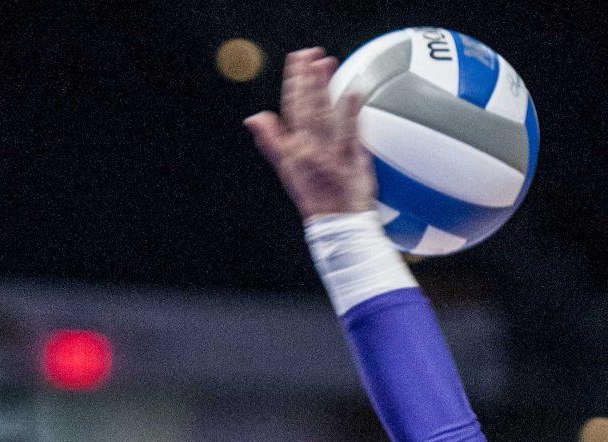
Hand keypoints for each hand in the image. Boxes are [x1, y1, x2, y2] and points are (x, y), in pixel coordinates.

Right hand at [243, 47, 376, 220]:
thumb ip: (271, 140)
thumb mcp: (286, 169)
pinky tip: (354, 91)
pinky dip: (351, 113)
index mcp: (293, 151)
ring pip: (325, 117)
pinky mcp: (351, 161)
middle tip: (310, 52)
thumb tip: (253, 118)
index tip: (296, 60)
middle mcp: (309, 151)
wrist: (336, 223)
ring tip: (327, 63)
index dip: (293, 83)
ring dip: (325, 88)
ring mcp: (330, 156)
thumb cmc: (314, 196)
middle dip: (307, 79)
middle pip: (307, 109)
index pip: (290, 110)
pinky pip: (351, 134)